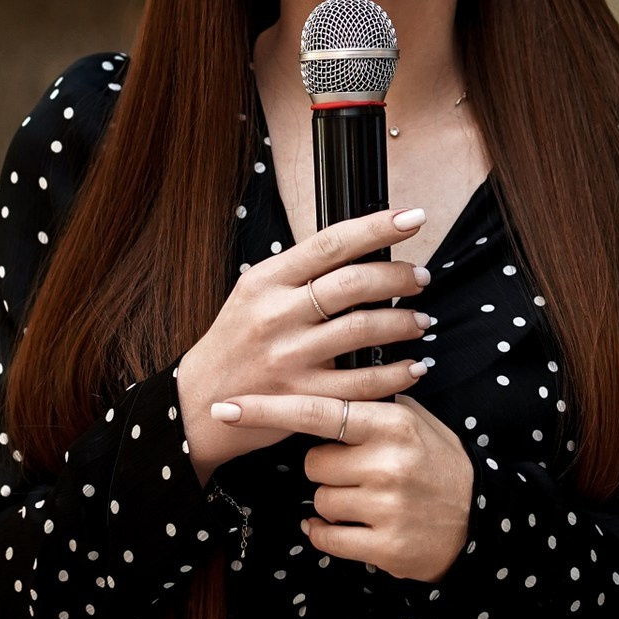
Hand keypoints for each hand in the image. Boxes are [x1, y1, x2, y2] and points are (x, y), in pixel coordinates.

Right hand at [175, 206, 433, 484]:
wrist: (198, 401)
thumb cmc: (235, 342)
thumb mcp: (254, 294)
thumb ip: (300, 273)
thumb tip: (359, 248)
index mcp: (267, 280)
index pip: (330, 243)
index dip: (377, 227)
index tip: (412, 217)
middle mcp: (276, 314)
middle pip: (352, 284)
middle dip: (397, 277)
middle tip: (420, 277)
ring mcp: (288, 357)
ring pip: (362, 329)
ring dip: (402, 323)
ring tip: (421, 321)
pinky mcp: (300, 397)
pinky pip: (361, 383)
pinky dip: (396, 374)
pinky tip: (413, 367)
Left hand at [207, 392, 472, 582]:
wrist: (481, 520)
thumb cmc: (437, 463)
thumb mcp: (415, 420)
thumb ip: (373, 397)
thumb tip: (328, 366)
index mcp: (392, 422)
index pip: (316, 410)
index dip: (266, 410)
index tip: (224, 407)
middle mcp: (389, 461)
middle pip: (313, 462)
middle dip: (328, 468)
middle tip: (362, 473)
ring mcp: (387, 505)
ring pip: (318, 500)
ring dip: (334, 503)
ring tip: (371, 500)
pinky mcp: (385, 545)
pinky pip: (325, 537)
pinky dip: (328, 534)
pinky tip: (355, 527)